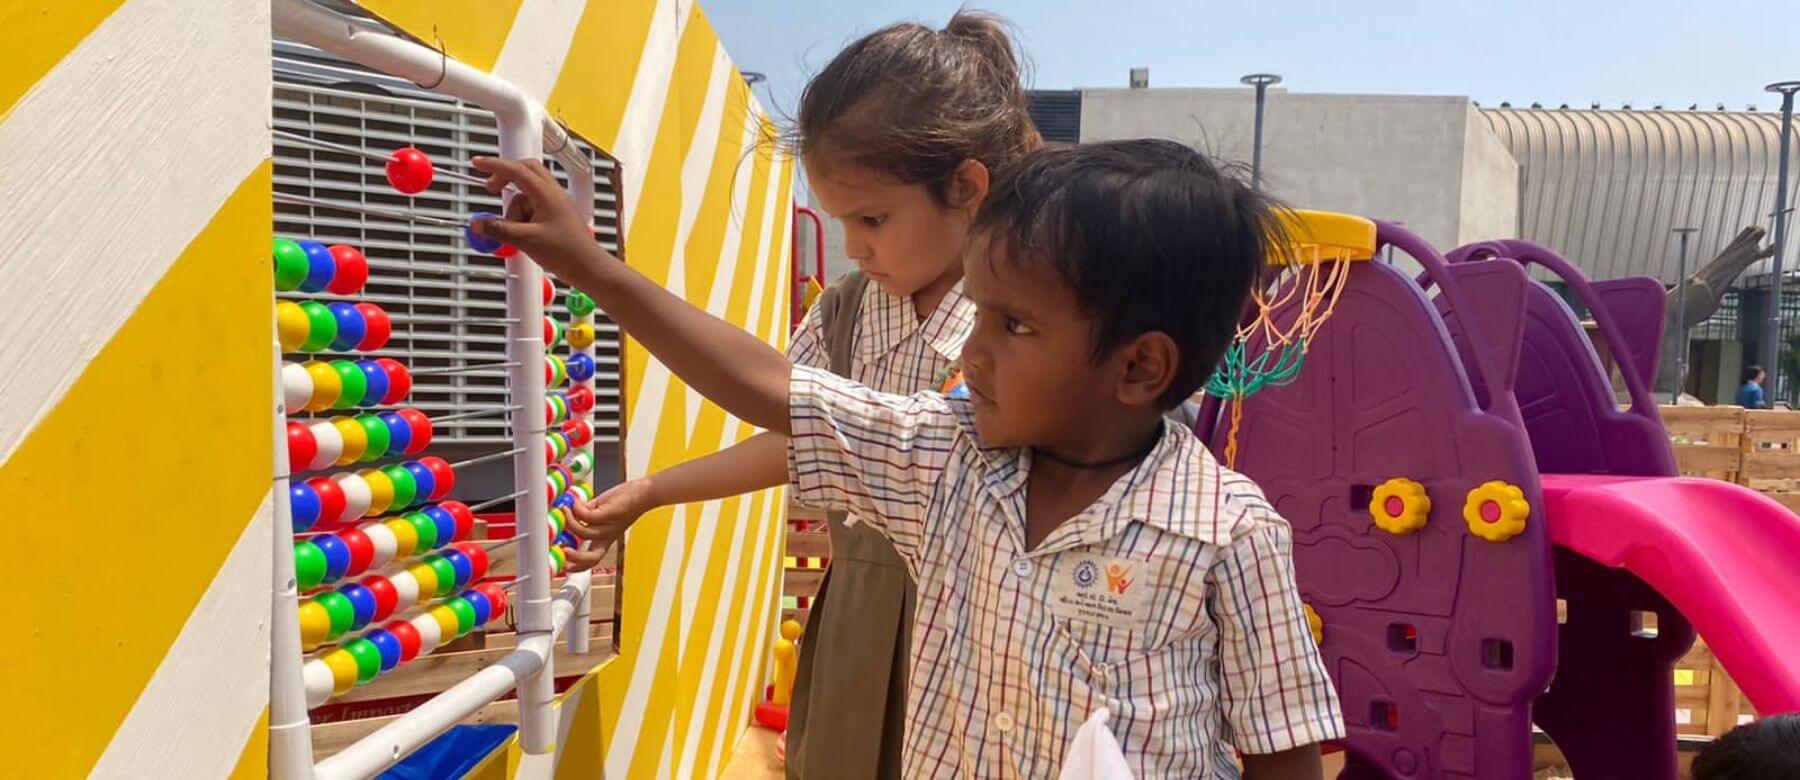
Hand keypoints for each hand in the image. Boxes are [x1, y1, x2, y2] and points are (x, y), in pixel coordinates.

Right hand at [469, 157, 616, 281]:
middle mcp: (552, 194)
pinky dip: (522, 218)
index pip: (516, 170)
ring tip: (517, 233)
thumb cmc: (569, 254)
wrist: (589, 268)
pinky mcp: (554, 216)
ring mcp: (554, 204)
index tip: (477, 163)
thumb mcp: (527, 241)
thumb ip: (499, 230)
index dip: (494, 165)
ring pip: (525, 195)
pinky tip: (523, 237)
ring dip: (514, 211)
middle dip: (505, 179)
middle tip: (491, 189)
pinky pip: (531, 209)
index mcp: (547, 194)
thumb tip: (478, 224)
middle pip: (524, 172)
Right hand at [562, 478, 658, 570]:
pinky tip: (576, 502)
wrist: (644, 493)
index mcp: (604, 539)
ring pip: (584, 533)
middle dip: (575, 558)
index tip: (564, 566)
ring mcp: (609, 527)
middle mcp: (607, 536)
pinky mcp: (610, 514)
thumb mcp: (601, 512)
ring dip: (570, 522)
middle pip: (592, 558)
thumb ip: (585, 515)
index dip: (577, 567)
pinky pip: (587, 516)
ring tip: (565, 510)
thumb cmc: (624, 501)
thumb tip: (570, 510)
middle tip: (563, 550)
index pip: (592, 560)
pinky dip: (577, 509)